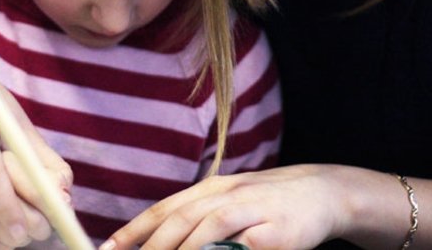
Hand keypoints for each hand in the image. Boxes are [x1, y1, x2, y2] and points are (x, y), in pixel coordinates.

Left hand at [103, 165, 358, 249]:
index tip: (108, 249)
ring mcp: (252, 210)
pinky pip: (244, 246)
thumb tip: (159, 241)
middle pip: (181, 220)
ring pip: (208, 229)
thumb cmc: (269, 202)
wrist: (322, 192)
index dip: (134, 230)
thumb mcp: (231, 201)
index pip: (165, 209)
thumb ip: (198, 218)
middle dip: (151, 247)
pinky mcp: (276, 231)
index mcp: (212, 189)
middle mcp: (227, 194)